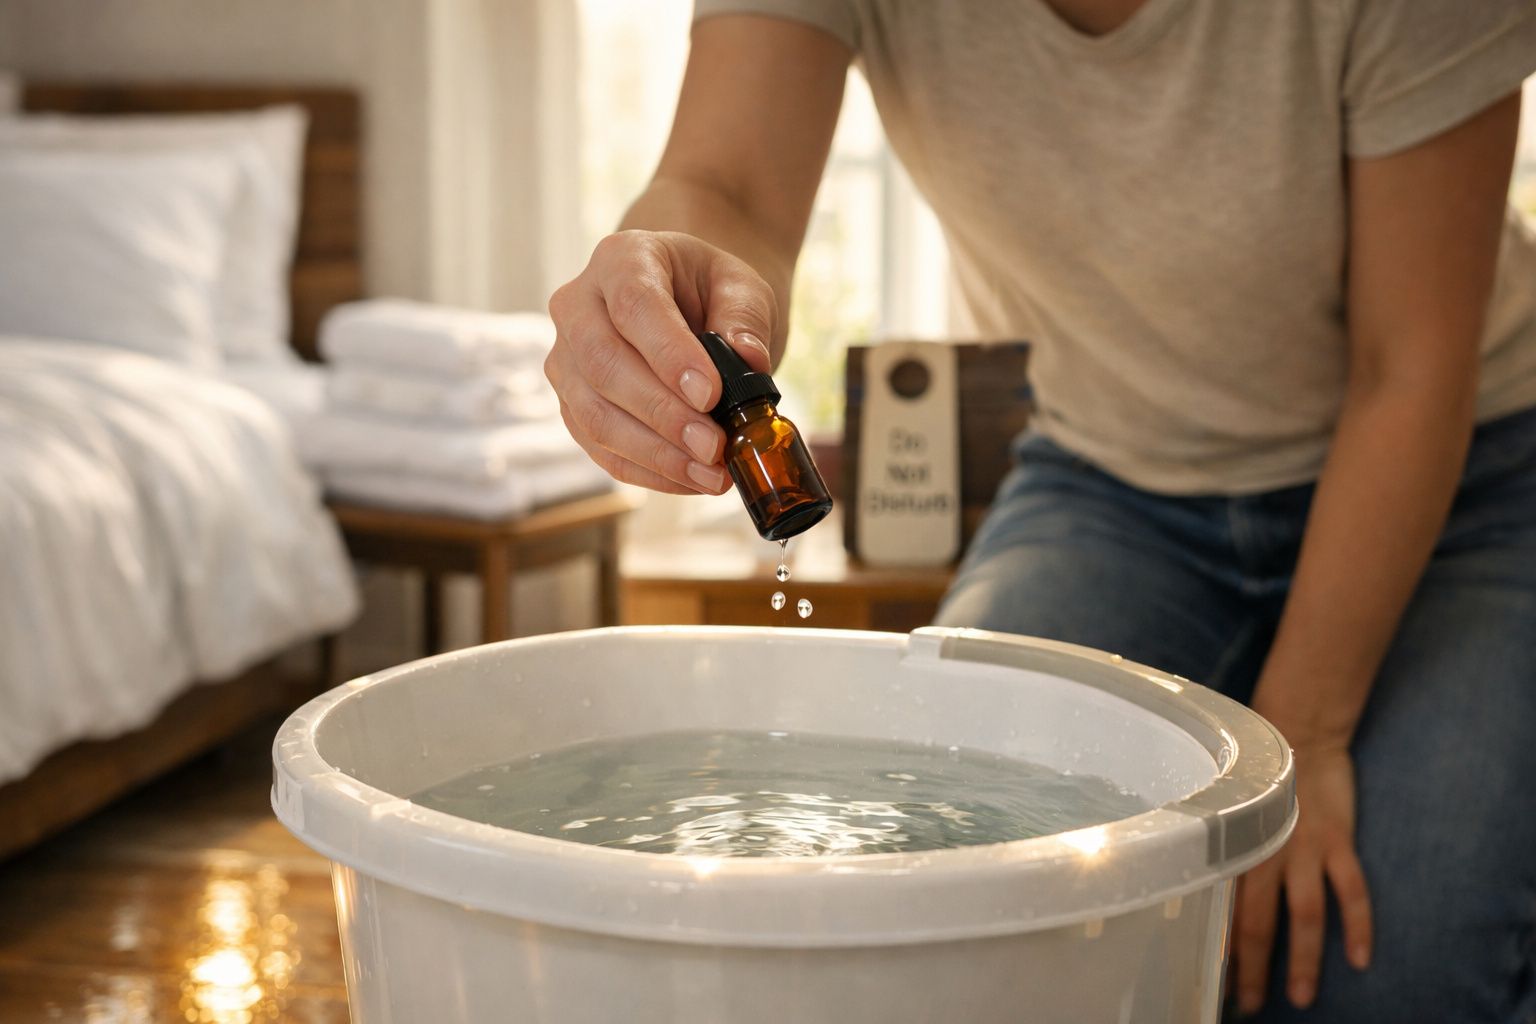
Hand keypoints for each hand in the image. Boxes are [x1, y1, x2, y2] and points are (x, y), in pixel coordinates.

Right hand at [546, 229, 775, 495]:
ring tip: (712, 474)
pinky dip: (649, 472)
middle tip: (714, 446)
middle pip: (603, 365)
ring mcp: (566, 360)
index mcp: (620, 260)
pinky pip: (601, 448)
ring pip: (594, 415)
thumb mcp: (740, 287)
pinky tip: (692, 480)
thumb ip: (745, 318)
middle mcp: (577, 306)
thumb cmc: (710, 290)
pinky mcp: (573, 406)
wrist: (684, 303)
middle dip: (662, 414)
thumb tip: (750, 360)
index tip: (710, 394)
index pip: (634, 306)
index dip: (669, 354)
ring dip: (655, 454)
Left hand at [1232, 739, 1372, 1013]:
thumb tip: (1201, 877)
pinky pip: (1351, 891)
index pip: (1221, 908)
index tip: (1216, 977)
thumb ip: (1221, 842)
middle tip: (1250, 1004)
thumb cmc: (1255, 771)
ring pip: (1304, 917)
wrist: (1297, 729)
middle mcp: (1266, 851)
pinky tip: (1360, 960)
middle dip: (1253, 968)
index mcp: (1234, 846)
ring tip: (1299, 997)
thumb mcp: (1227, 808)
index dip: (1219, 946)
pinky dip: (1357, 925)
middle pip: (1257, 922)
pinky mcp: (1338, 841)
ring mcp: (1305, 849)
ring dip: (1302, 960)